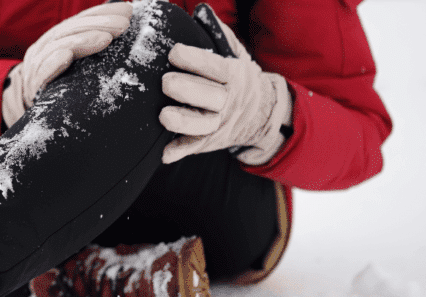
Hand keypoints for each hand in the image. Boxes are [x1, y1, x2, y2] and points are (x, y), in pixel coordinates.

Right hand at [2, 2, 132, 126]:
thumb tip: (123, 34)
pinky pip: (42, 72)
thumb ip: (92, 50)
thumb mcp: (78, 67)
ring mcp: (37, 65)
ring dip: (83, 40)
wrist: (34, 116)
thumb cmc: (62, 89)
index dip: (102, 13)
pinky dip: (54, 62)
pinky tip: (67, 56)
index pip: (80, 20)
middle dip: (99, 24)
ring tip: (107, 38)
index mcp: (57, 39)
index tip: (127, 10)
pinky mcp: (33, 86)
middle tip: (123, 24)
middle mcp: (45, 47)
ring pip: (57, 45)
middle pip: (71, 29)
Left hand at [158, 7, 291, 164]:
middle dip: (188, 90)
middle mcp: (228, 102)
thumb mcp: (237, 55)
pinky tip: (165, 153)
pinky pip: (195, 147)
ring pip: (203, 126)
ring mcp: (220, 124)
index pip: (216, 68)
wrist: (262, 115)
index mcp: (234, 76)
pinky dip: (180, 151)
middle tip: (166, 82)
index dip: (195, 60)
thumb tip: (202, 11)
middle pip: (210, 98)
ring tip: (164, 116)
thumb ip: (220, 35)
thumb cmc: (239, 80)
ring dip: (183, 123)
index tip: (174, 52)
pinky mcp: (210, 141)